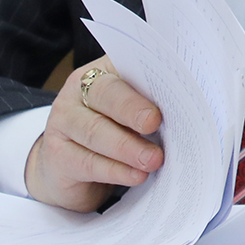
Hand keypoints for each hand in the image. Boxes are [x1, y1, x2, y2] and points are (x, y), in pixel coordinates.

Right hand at [24, 56, 163, 211]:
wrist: (66, 167)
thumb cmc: (112, 130)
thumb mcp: (130, 114)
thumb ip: (151, 106)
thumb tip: (188, 114)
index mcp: (102, 73)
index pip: (123, 69)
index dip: (144, 83)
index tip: (164, 99)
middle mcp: (77, 93)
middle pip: (106, 95)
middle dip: (133, 110)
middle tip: (155, 124)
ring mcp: (63, 123)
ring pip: (96, 132)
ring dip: (128, 147)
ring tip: (154, 159)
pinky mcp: (56, 155)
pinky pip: (88, 162)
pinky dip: (116, 170)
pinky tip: (136, 175)